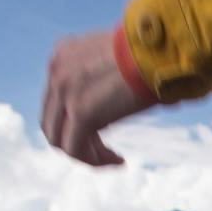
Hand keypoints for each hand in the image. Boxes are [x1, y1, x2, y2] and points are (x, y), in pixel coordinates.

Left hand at [40, 27, 154, 166]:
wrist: (159, 49)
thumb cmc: (154, 53)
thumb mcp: (117, 58)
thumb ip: (103, 76)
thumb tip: (116, 100)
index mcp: (64, 54)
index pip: (56, 97)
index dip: (74, 119)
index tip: (104, 129)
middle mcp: (57, 70)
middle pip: (52, 119)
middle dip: (77, 139)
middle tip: (104, 148)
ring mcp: (64, 91)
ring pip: (58, 138)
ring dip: (85, 153)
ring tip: (111, 158)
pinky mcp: (80, 111)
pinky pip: (75, 149)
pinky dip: (94, 160)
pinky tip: (118, 161)